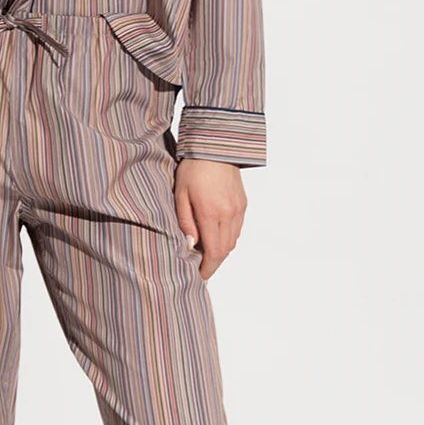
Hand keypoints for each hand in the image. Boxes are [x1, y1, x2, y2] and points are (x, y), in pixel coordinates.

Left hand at [174, 158, 246, 279]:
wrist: (216, 148)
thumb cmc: (193, 169)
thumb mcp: (181, 196)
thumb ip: (185, 222)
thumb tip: (191, 246)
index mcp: (211, 214)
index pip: (214, 252)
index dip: (207, 268)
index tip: (199, 276)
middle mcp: (229, 214)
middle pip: (225, 250)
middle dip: (213, 262)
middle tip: (199, 266)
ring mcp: (238, 209)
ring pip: (232, 241)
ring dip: (220, 250)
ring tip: (205, 250)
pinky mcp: (243, 204)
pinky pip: (237, 228)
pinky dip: (227, 237)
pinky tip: (215, 234)